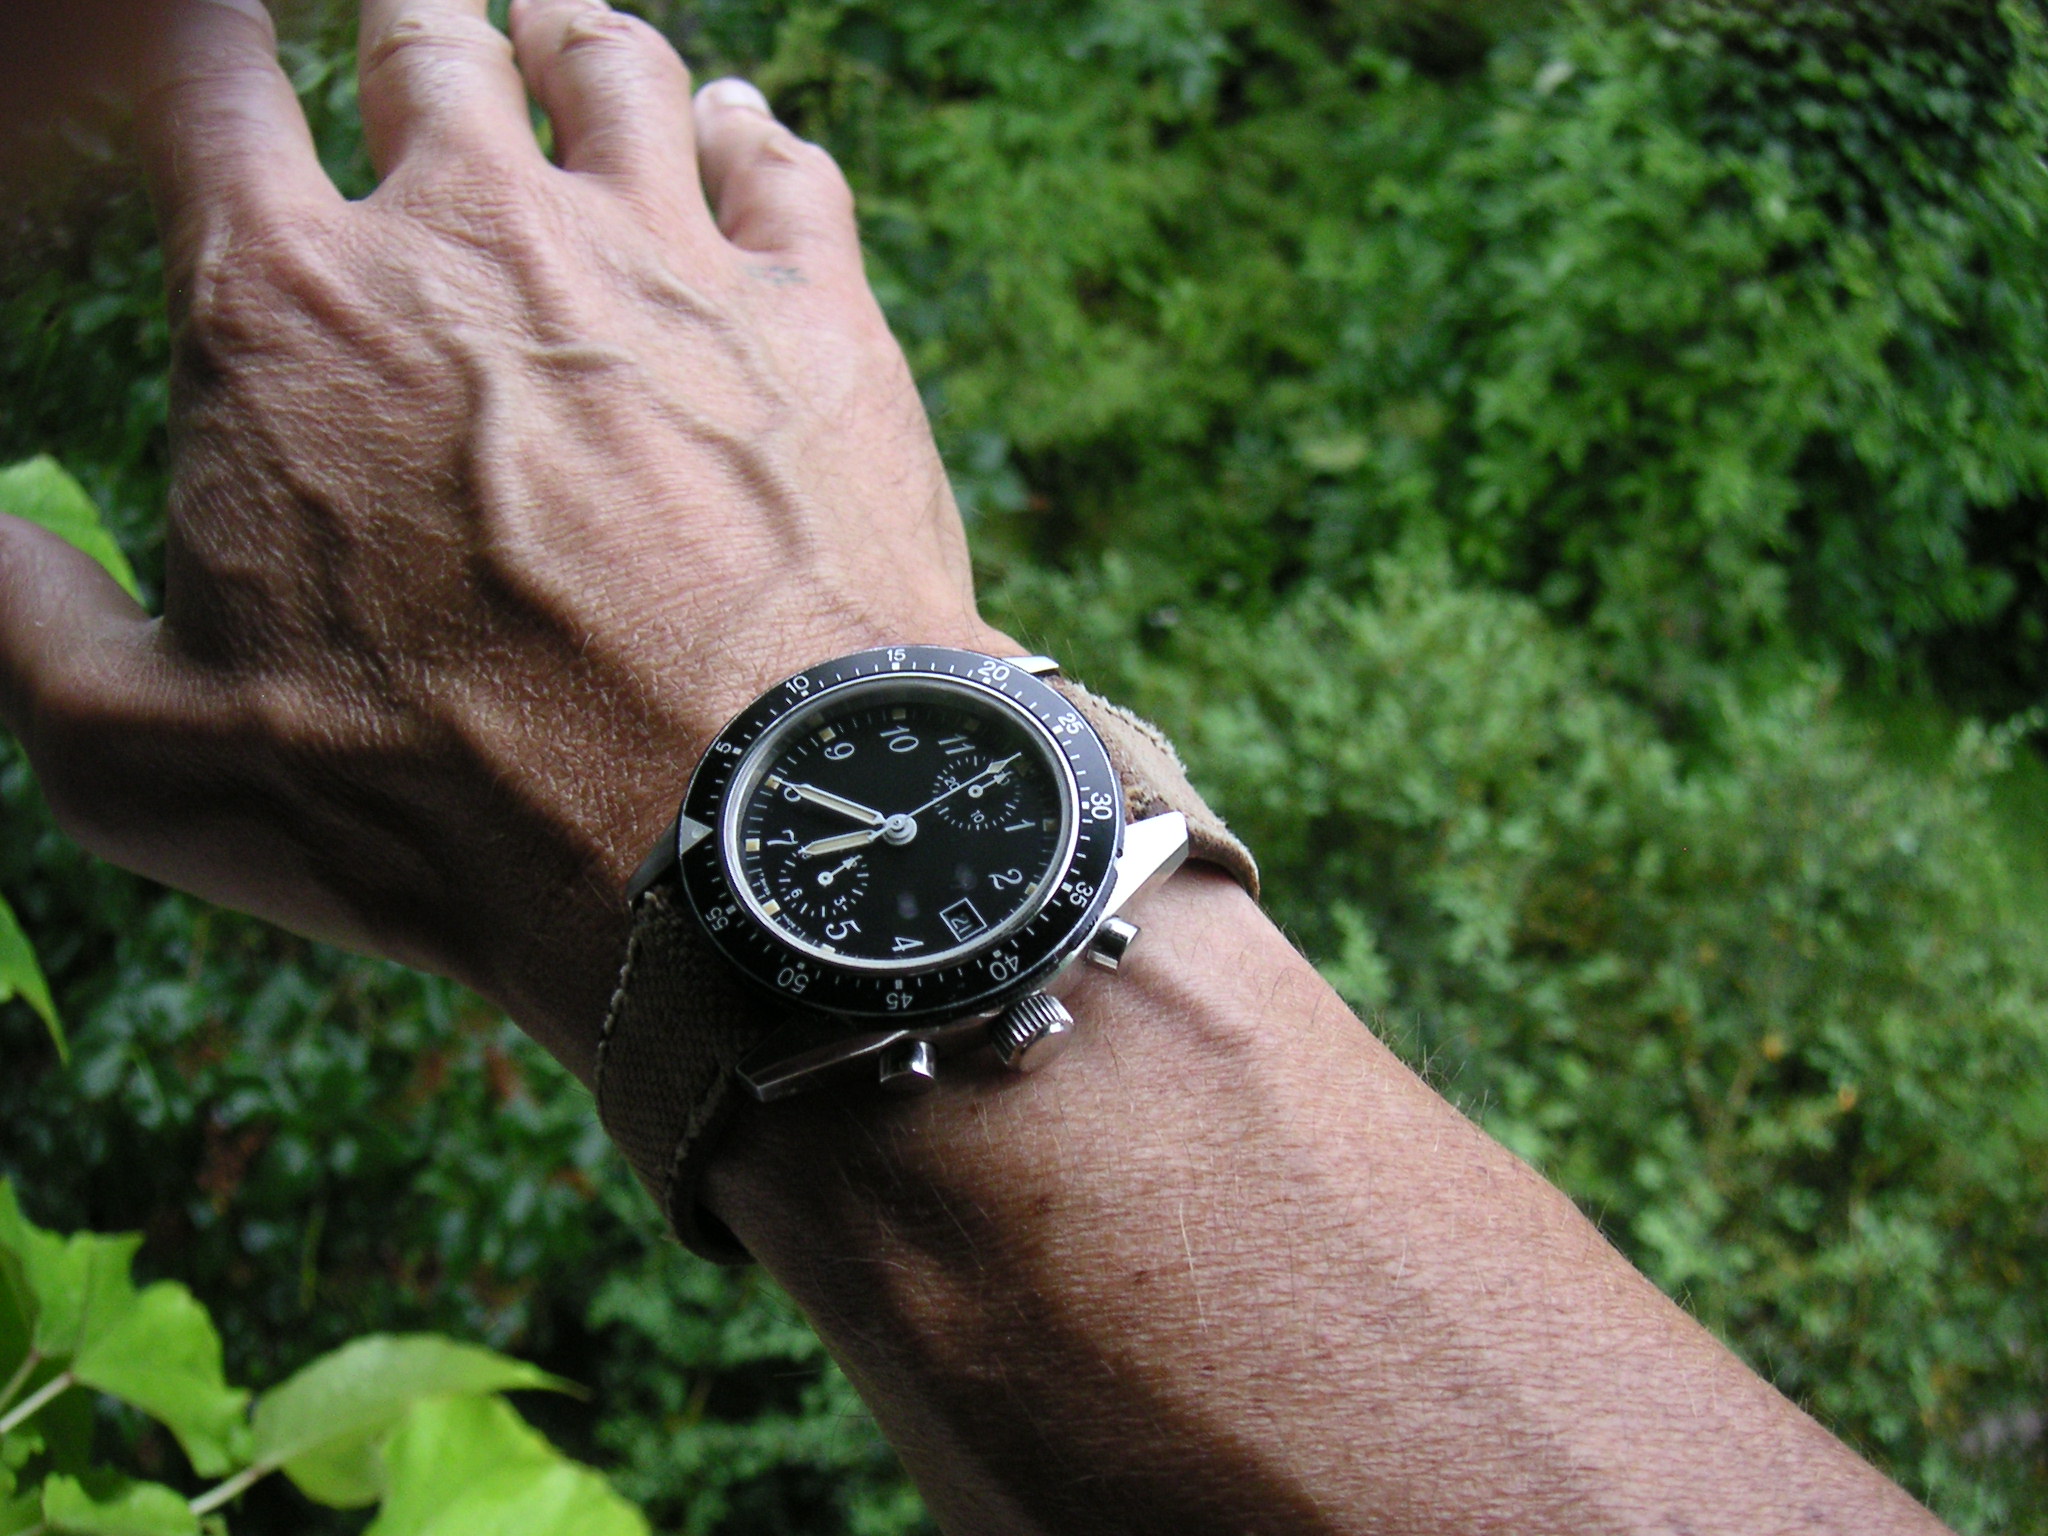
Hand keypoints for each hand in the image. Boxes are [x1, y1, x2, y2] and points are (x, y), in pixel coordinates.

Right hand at [0, 0, 1011, 1082]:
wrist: (731, 835)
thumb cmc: (441, 811)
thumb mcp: (147, 753)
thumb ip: (25, 622)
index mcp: (288, 308)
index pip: (211, 83)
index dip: (201, 34)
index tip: (212, 29)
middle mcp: (479, 234)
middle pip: (428, 49)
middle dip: (408, 31)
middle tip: (416, 38)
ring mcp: (666, 261)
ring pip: (614, 72)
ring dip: (574, 46)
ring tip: (561, 42)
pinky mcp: (819, 316)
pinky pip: (783, 165)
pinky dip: (752, 134)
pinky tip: (741, 132)